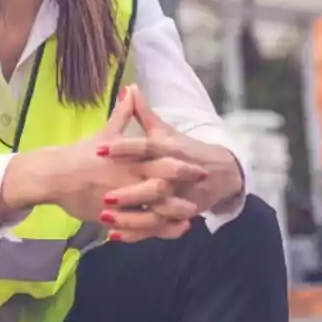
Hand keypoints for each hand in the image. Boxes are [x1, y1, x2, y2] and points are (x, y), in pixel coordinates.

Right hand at [0, 87, 207, 233]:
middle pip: (164, 185)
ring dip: (176, 212)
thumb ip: (124, 114)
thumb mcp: (105, 133)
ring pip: (156, 209)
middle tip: (201, 191)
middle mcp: (129, 179)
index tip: (198, 166)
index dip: (182, 165)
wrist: (54, 176)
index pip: (162, 160)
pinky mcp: (114, 216)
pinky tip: (171, 229)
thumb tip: (132, 90)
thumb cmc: (80, 154)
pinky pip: (141, 226)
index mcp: (129, 158)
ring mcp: (122, 199)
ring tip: (192, 214)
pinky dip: (158, 229)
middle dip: (185, 189)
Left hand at [101, 86, 244, 228]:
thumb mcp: (165, 130)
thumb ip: (143, 112)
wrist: (220, 172)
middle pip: (155, 184)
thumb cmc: (184, 148)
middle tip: (104, 195)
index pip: (147, 147)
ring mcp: (181, 197)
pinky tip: (115, 234)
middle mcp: (177, 174)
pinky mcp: (181, 214)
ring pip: (157, 211)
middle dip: (131, 191)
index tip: (100, 149)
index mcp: (170, 150)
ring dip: (132, 217)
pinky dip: (139, 233)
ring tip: (105, 217)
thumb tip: (129, 88)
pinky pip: (159, 227)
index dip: (125, 148)